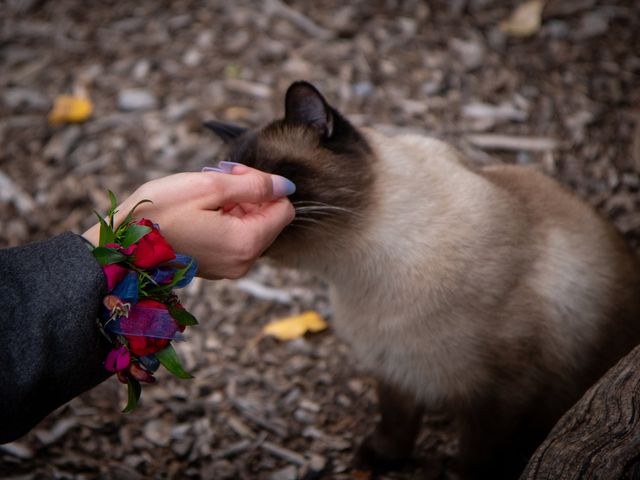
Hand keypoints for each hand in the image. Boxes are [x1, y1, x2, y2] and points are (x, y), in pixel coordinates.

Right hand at [83, 164, 295, 278]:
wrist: (119, 246)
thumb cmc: (159, 213)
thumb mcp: (209, 187)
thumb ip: (254, 185)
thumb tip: (286, 186)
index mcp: (246, 243)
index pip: (284, 209)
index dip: (265, 186)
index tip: (234, 174)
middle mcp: (243, 262)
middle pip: (268, 219)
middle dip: (249, 195)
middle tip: (217, 178)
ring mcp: (229, 268)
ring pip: (250, 227)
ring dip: (235, 205)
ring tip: (203, 195)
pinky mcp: (215, 267)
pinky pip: (233, 239)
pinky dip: (224, 220)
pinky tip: (198, 211)